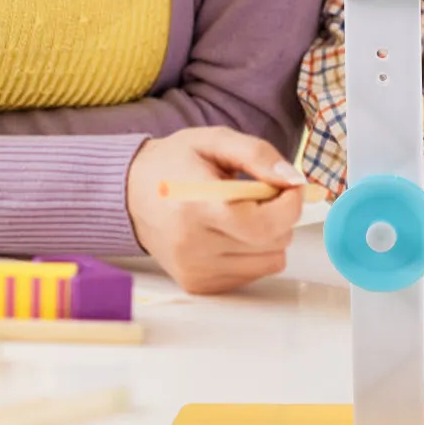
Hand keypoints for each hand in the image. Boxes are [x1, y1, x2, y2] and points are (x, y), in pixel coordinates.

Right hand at [124, 128, 308, 294]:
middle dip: (281, 215)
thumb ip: (258, 155)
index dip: (290, 205)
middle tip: (261, 193)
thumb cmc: (174, 162)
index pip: (262, 224)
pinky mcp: (197, 284)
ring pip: (270, 261)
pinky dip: (253, 252)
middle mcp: (193, 245)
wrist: (129, 193)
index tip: (290, 186)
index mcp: (197, 206)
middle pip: (272, 243)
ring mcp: (195, 269)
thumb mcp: (215, 141)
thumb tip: (294, 180)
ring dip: (269, 235)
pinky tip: (231, 231)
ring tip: (242, 212)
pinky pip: (252, 274)